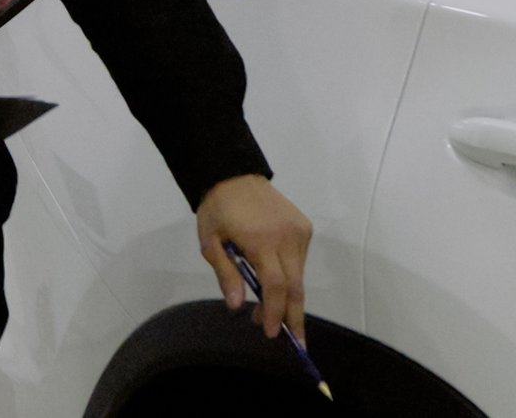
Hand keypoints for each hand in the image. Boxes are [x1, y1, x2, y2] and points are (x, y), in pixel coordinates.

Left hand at [197, 174, 312, 343]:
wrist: (234, 174)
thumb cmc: (217, 209)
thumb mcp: (210, 243)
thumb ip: (226, 274)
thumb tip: (238, 306)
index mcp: (261, 240)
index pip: (275, 285)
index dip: (274, 311)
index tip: (270, 332)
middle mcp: (286, 236)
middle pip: (295, 286)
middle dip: (294, 316)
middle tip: (295, 343)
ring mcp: (299, 231)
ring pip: (299, 275)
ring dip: (287, 298)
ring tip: (267, 311)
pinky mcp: (305, 227)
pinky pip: (300, 260)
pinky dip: (290, 276)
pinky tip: (274, 281)